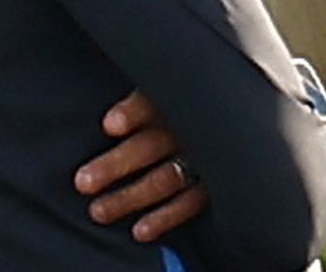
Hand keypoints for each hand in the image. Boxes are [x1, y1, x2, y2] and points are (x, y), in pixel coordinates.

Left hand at [74, 90, 207, 240]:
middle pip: (151, 146)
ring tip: (97, 211)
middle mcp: (190, 129)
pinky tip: (139, 232)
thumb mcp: (169, 93)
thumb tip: (103, 111)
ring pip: (165, 179)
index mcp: (177, 99)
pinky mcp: (213, 185)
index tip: (109, 126)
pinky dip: (164, 218)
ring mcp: (204, 158)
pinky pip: (189, 204)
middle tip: (83, 182)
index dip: (133, 113)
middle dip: (117, 164)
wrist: (242, 126)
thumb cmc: (183, 110)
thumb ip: (140, 99)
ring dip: (130, 197)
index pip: (153, 102)